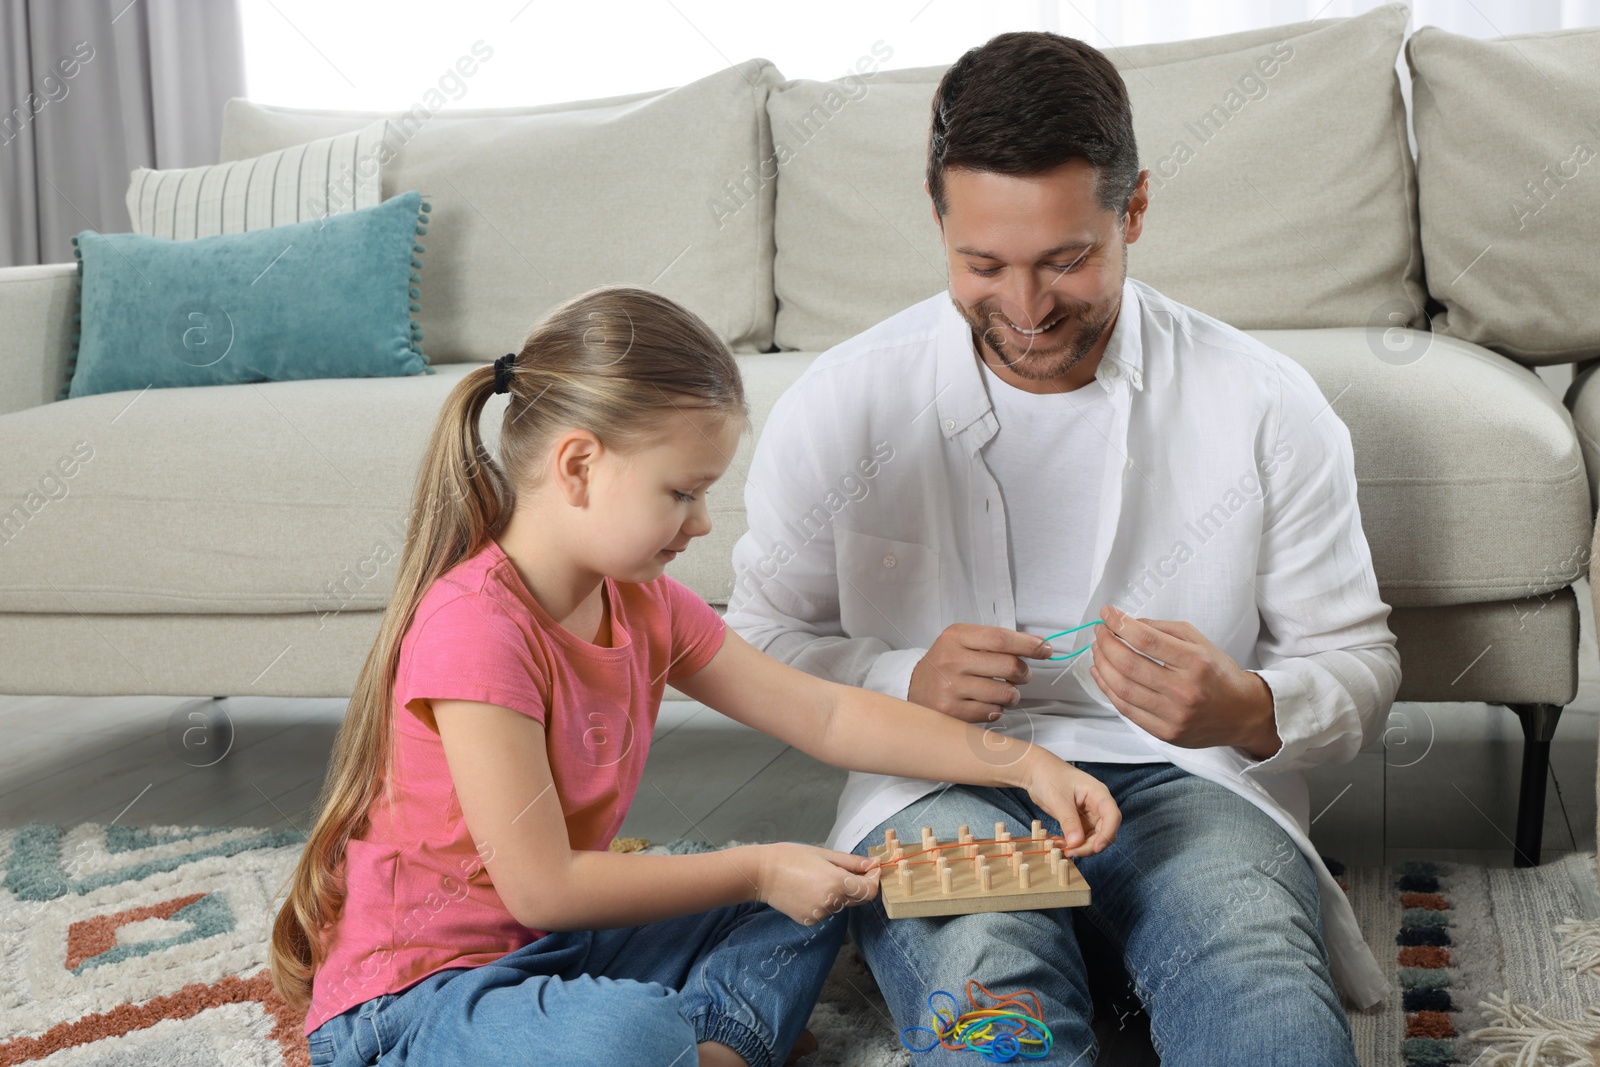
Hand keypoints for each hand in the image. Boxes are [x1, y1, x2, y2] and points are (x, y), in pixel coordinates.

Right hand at [754, 843, 879, 924]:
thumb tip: (873, 864)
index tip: (871, 868)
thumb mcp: (823, 854)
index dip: (874, 879)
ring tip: (818, 877)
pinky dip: (825, 900)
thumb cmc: (791, 857)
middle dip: (858, 884)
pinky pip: (826, 910)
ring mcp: (820, 914)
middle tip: (845, 868)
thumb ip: (851, 862)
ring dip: (839, 892)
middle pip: (857, 898)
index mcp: (837, 883)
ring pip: (841, 904)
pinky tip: (809, 889)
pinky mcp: (810, 921)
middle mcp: (831, 903)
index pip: (869, 891)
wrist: (762, 874)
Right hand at [908, 623, 1054, 722]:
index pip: (1001, 638)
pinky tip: (986, 702)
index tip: (1045, 649)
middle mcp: (951, 660)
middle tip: (1021, 675)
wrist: (914, 687)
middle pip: (1009, 666)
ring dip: (1013, 694)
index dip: (1029, 645)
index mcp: (956, 636)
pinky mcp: (952, 712)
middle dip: (1024, 672)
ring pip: (1004, 693)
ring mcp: (950, 688)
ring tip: (1004, 691)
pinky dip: (997, 709)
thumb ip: (999, 640)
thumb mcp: (965, 640)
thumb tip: (1039, 643)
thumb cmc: (948, 662)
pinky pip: (992, 712)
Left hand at [1018, 751, 1120, 857]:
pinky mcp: (1080, 822)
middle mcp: (1097, 806)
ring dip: (1081, 847)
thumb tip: (1076, 843)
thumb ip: (1069, 821)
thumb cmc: (1049, 776)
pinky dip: (1073, 844)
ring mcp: (1089, 815)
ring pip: (1094, 838)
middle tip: (1071, 851)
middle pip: (1104, 831)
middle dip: (1090, 845)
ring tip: (1063, 849)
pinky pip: (1082, 838)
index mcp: (1098, 794)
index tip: (1096, 848)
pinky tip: (1060, 845)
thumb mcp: (1058, 799)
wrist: (1036, 772)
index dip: (1107, 834)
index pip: (1112, 816)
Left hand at [1087, 605, 1280, 757]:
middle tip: (1099, 632)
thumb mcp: (1200, 642)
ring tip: (1097, 651)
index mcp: (1196, 662)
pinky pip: (1127, 710)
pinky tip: (1101, 674)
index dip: (1120, 624)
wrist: (1243, 714)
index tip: (1107, 614)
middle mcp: (1185, 690)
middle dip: (1106, 644)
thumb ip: (1164, 629)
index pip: (1146, 639)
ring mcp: (1174, 715)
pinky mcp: (1166, 733)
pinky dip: (1108, 690)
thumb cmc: (1219, 675)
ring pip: (1123, 689)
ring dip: (1102, 666)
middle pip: (1129, 664)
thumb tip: (1128, 624)